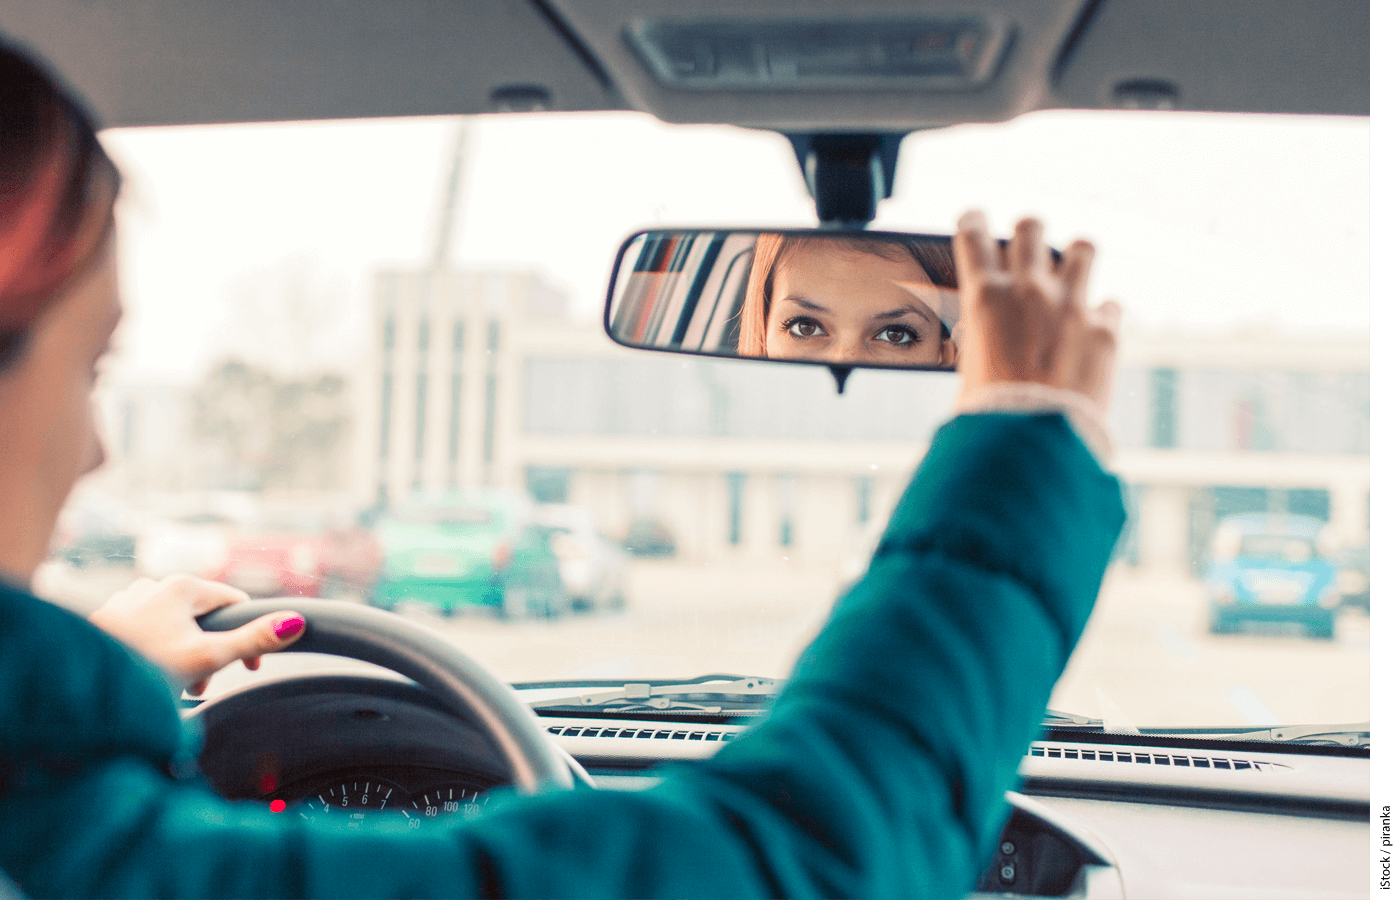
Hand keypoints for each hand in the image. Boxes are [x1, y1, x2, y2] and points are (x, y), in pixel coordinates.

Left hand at [89, 575, 304, 693]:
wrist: (77, 686)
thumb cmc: (143, 668)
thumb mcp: (207, 658)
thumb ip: (252, 640)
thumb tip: (296, 622)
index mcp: (182, 586)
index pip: (235, 602)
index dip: (249, 637)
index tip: (248, 670)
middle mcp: (154, 585)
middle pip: (203, 616)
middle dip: (211, 651)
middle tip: (203, 688)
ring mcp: (127, 600)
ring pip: (174, 624)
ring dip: (185, 653)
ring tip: (175, 686)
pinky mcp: (107, 619)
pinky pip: (147, 631)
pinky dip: (157, 651)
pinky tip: (149, 675)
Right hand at [952, 211, 1119, 413]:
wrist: (1032, 440)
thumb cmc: (990, 412)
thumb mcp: (970, 365)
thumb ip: (982, 336)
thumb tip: (987, 332)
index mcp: (985, 296)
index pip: (973, 233)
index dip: (973, 221)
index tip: (975, 220)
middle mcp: (1030, 289)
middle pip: (1031, 228)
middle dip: (1028, 233)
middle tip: (1028, 246)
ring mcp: (1073, 306)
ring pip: (1083, 248)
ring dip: (1076, 257)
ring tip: (1073, 270)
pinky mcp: (1106, 330)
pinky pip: (1111, 305)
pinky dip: (1103, 314)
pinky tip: (1096, 328)